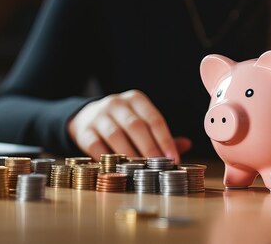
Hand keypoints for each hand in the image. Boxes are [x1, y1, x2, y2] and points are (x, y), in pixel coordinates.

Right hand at [67, 89, 191, 161]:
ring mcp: (98, 116)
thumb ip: (160, 134)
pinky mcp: (83, 130)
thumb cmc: (122, 123)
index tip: (173, 159)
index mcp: (135, 99)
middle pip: (136, 126)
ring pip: (116, 135)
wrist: (85, 117)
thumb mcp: (141, 121)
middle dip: (150, 149)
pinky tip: (117, 170)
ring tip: (141, 171)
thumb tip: (187, 145)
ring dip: (130, 154)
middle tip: (160, 167)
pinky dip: (108, 159)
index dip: (165, 140)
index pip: (154, 118)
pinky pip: (96, 146)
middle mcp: (116, 104)